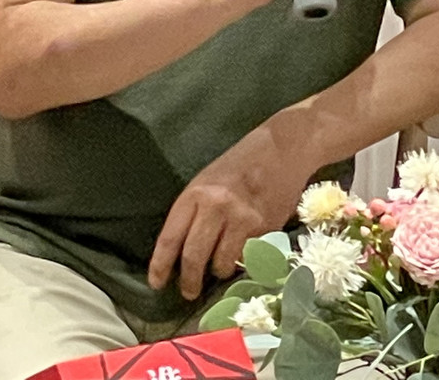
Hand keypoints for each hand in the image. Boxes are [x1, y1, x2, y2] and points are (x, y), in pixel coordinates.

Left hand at [147, 120, 313, 299]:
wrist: (282, 148)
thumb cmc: (240, 164)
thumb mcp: (208, 180)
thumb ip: (194, 212)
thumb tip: (180, 251)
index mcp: (196, 193)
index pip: (171, 238)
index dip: (160, 265)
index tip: (156, 283)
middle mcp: (217, 206)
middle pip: (194, 257)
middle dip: (189, 281)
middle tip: (189, 292)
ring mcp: (242, 219)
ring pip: (222, 264)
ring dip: (220, 270)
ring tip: (222, 264)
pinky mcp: (265, 229)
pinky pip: (247, 258)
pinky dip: (243, 260)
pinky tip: (245, 250)